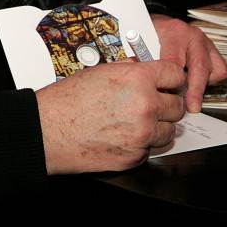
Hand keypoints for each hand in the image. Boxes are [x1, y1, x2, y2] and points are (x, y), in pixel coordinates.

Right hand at [35, 60, 185, 174]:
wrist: (49, 130)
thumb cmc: (68, 101)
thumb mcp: (102, 72)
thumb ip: (130, 71)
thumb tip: (145, 70)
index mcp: (138, 79)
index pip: (176, 75)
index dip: (172, 80)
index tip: (170, 84)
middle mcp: (145, 106)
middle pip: (178, 106)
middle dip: (167, 105)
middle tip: (153, 105)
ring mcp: (142, 133)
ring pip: (170, 131)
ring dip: (158, 127)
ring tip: (136, 123)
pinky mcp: (135, 156)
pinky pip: (151, 149)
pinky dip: (142, 145)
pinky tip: (124, 136)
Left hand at [151, 14, 226, 112]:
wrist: (159, 25)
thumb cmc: (150, 34)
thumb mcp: (141, 44)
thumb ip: (143, 62)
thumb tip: (147, 84)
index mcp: (174, 33)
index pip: (176, 62)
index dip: (173, 83)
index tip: (170, 97)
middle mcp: (193, 36)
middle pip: (200, 67)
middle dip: (195, 91)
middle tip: (191, 107)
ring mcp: (206, 43)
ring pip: (216, 70)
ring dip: (205, 84)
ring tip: (189, 88)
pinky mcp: (214, 51)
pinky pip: (223, 70)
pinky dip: (213, 80)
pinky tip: (197, 81)